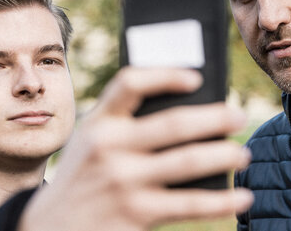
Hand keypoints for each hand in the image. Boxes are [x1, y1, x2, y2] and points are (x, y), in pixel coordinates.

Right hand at [18, 67, 252, 230]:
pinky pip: (189, 204)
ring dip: (223, 156)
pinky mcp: (136, 215)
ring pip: (188, 162)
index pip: (130, 83)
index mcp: (98, 122)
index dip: (166, 75)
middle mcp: (108, 148)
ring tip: (242, 154)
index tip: (197, 77)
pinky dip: (221, 201)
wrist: (48, 230)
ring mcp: (122, 183)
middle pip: (173, 123)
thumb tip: (193, 110)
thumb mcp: (89, 142)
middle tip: (238, 115)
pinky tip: (241, 197)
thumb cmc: (84, 177)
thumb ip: (124, 123)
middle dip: (214, 118)